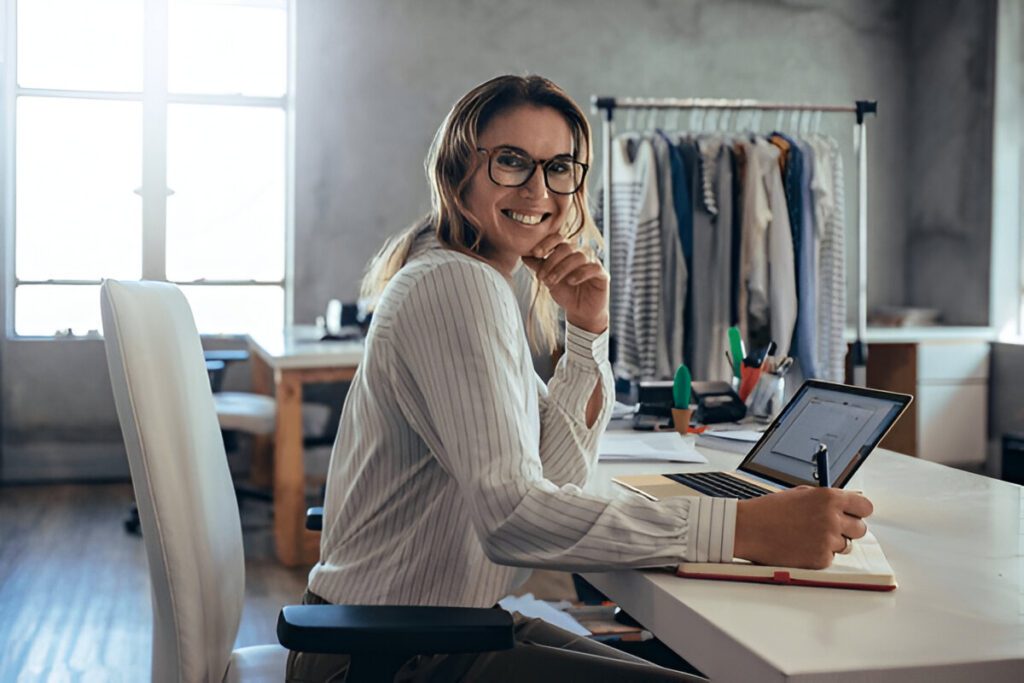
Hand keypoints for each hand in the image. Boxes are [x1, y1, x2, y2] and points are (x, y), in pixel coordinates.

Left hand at [521, 235, 608, 333]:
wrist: (580, 312)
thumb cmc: (566, 293)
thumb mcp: (549, 280)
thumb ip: (539, 267)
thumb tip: (524, 255)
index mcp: (567, 253)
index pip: (558, 239)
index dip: (546, 243)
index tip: (535, 253)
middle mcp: (580, 254)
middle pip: (566, 247)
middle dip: (551, 262)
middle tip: (542, 278)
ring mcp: (592, 263)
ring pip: (578, 256)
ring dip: (562, 269)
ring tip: (551, 282)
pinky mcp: (602, 274)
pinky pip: (593, 267)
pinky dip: (580, 273)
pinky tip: (571, 281)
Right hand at [733, 487, 872, 568]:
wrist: (749, 528)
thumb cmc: (770, 510)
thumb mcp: (801, 494)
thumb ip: (826, 500)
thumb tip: (845, 507)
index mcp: (829, 498)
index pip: (865, 507)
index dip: (858, 512)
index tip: (852, 515)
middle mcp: (832, 518)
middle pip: (860, 529)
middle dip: (847, 530)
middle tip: (829, 529)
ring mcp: (827, 540)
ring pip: (845, 545)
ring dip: (831, 543)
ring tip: (807, 537)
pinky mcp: (820, 559)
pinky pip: (830, 559)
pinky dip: (817, 555)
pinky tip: (800, 547)